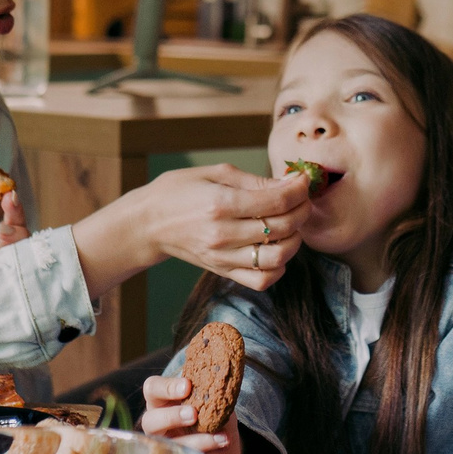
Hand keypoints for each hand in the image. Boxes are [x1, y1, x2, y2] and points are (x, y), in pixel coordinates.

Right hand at [73, 164, 309, 299]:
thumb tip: (290, 183)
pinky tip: (276, 248)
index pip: (276, 201)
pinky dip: (279, 267)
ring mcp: (223, 257)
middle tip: (302, 199)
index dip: (299, 189)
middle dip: (302, 210)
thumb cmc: (178, 191)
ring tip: (292, 225)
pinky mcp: (222, 271)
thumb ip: (254, 180)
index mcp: (220, 203)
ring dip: (295, 240)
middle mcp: (223, 234)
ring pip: (277, 258)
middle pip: (282, 227)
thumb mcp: (214, 172)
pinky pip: (262, 280)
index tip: (304, 180)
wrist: (148, 223)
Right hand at [138, 371, 241, 453]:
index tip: (188, 386)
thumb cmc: (211, 409)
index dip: (166, 387)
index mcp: (161, 400)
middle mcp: (157, 423)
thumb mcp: (210, 395)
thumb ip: (209, 387)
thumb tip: (220, 373)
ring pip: (171, 445)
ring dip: (197, 441)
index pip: (152, 388)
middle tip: (194, 414)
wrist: (224, 439)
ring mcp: (165, 445)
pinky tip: (224, 445)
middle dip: (171, 417)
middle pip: (150, 420)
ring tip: (221, 437)